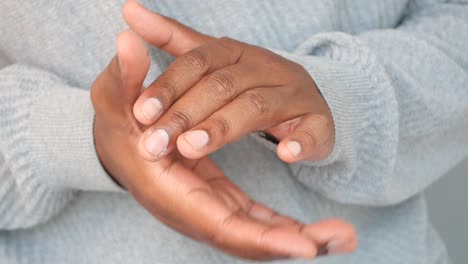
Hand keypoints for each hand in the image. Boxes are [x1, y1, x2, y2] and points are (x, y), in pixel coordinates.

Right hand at [91, 29, 355, 259]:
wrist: (113, 146)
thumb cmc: (114, 128)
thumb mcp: (112, 99)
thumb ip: (123, 76)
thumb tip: (127, 38)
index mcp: (168, 192)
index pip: (220, 224)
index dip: (262, 237)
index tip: (307, 246)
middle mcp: (189, 209)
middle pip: (246, 238)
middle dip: (291, 243)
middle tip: (343, 241)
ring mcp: (206, 207)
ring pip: (254, 233)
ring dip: (297, 237)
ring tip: (343, 239)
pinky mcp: (217, 199)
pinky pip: (252, 220)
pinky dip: (280, 228)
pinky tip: (313, 230)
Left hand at [123, 1, 333, 163]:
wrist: (305, 96)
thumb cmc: (250, 81)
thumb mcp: (211, 59)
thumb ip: (172, 38)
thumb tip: (129, 9)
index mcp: (237, 52)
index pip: (198, 62)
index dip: (168, 86)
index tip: (139, 113)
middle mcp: (267, 67)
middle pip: (223, 86)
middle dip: (185, 114)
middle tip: (153, 143)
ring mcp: (296, 93)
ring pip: (259, 107)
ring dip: (224, 127)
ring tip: (190, 149)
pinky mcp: (320, 121)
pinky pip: (315, 130)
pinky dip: (302, 141)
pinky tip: (286, 155)